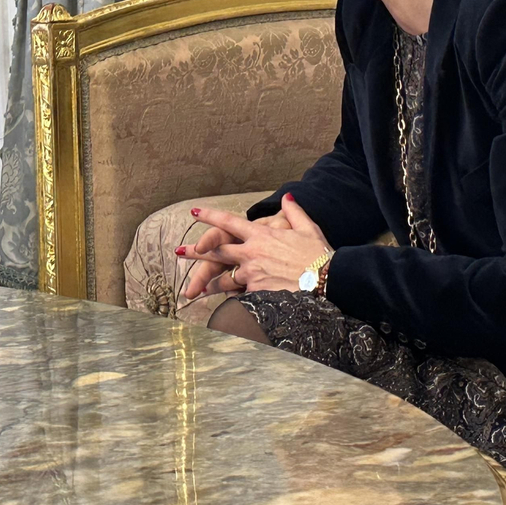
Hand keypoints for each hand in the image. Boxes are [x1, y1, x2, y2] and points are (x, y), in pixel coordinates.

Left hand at [178, 194, 329, 299]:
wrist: (327, 280)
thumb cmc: (319, 254)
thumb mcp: (307, 228)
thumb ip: (293, 212)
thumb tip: (287, 197)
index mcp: (261, 235)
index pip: (229, 222)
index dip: (210, 216)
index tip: (194, 213)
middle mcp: (251, 253)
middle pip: (216, 251)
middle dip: (196, 251)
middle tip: (178, 251)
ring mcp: (252, 274)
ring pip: (224, 278)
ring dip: (208, 282)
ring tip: (193, 288)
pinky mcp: (257, 293)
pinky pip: (240, 297)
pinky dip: (233, 301)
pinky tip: (222, 307)